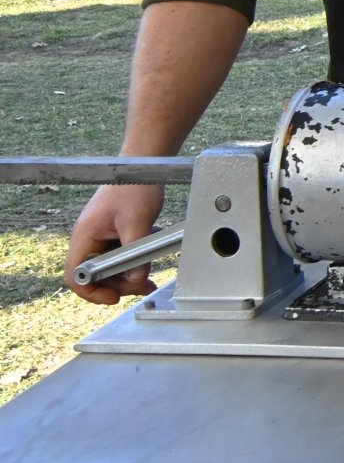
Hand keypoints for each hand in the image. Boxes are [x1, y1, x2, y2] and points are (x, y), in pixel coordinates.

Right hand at [65, 184, 164, 304]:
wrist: (144, 165)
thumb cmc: (134, 187)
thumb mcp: (136, 221)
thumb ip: (135, 252)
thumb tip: (136, 279)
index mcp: (84, 236)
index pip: (75, 276)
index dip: (92, 291)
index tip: (114, 297)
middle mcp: (89, 239)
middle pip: (95, 275)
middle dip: (118, 284)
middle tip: (141, 285)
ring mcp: (102, 237)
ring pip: (110, 268)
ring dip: (128, 275)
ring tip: (148, 278)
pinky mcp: (116, 234)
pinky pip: (121, 256)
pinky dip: (134, 262)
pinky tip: (149, 258)